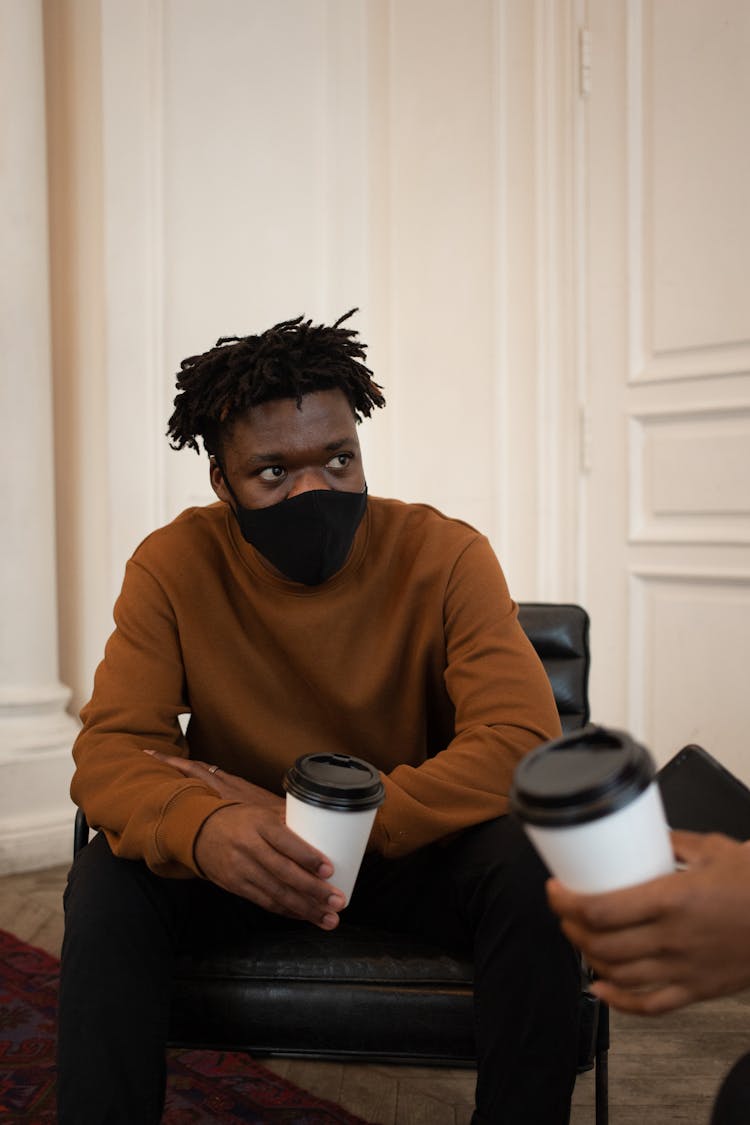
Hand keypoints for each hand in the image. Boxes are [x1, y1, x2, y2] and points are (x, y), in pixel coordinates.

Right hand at [143, 750, 345, 929]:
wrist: (200, 832)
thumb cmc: (241, 820)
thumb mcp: (262, 813)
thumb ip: (289, 822)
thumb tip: (326, 827)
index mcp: (259, 824)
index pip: (285, 841)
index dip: (308, 857)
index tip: (330, 870)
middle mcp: (250, 847)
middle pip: (284, 873)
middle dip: (314, 891)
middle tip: (337, 901)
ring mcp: (241, 869)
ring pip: (277, 893)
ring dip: (305, 909)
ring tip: (328, 918)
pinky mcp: (237, 886)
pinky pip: (266, 902)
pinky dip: (288, 911)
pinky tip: (305, 916)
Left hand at [546, 830, 749, 1014]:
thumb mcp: (714, 848)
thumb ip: (673, 842)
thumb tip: (642, 834)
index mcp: (672, 899)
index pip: (601, 909)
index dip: (566, 902)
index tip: (554, 888)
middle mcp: (673, 939)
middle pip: (601, 943)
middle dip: (571, 926)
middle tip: (563, 909)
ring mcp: (684, 969)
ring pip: (618, 974)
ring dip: (589, 958)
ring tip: (579, 938)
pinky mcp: (698, 990)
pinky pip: (651, 1005)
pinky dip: (620, 1002)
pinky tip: (602, 990)